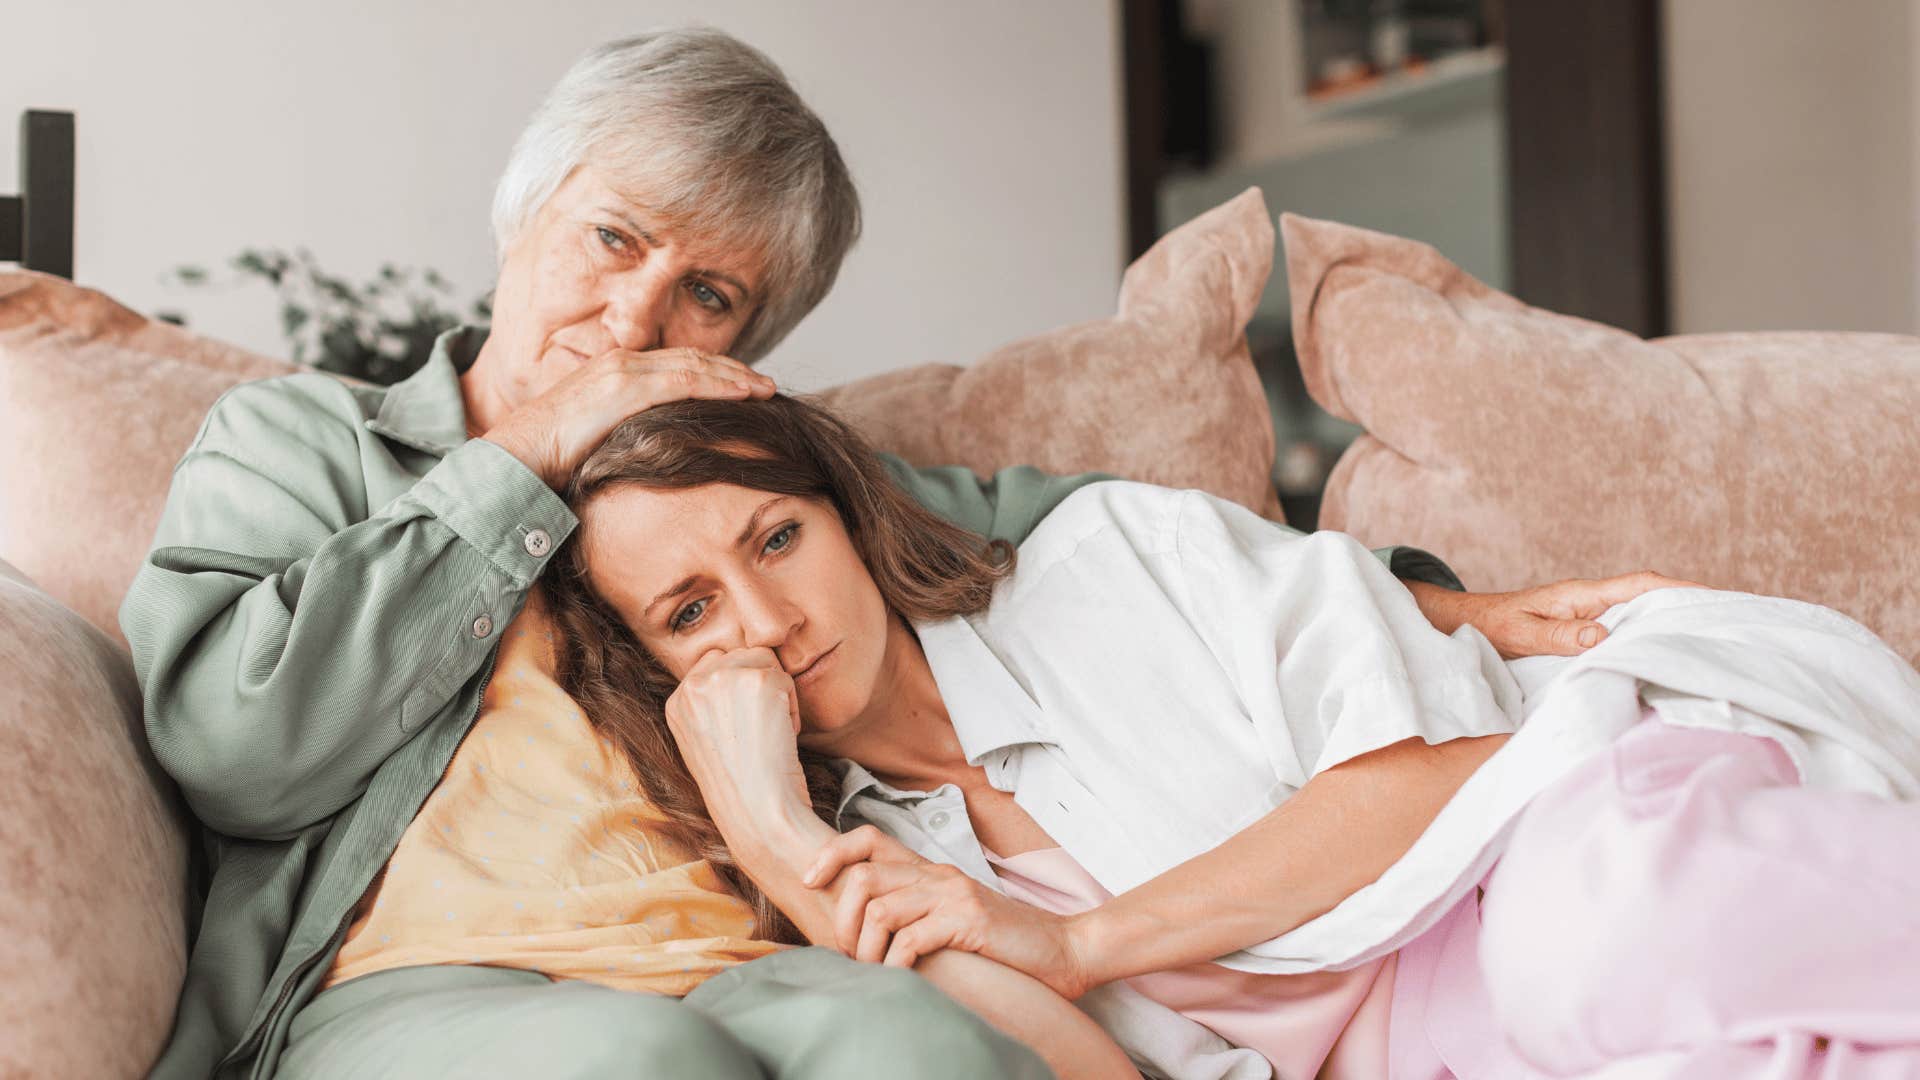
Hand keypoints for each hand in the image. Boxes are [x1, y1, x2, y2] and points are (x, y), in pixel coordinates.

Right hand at [485, 346, 775, 488]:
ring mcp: (623, 372)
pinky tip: (744, 393)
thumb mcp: (598, 441)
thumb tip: (652, 453)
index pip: (677, 366)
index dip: (715, 373)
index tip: (745, 386)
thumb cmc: (549, 459)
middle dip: (733, 370)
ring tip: (766, 389)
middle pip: (692, 359)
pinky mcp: (623, 388)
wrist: (515, 458)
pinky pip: (683, 381)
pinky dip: (718, 384)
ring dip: (735, 376)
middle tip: (767, 385)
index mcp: (616, 373)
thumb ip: (626, 435)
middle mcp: (622, 363)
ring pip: (694, 366)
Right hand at [664, 647, 808, 821]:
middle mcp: (693, 686)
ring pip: (764, 661)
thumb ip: (711, 706)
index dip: (738, 690)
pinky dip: (792, 707)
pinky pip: (786, 678)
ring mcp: (723, 679)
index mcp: (676, 703)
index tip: (744, 726)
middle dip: (758, 687)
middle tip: (760, 730)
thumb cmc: (741, 788)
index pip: (714, 664)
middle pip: (740, 656)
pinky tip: (781, 736)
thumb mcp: (706, 743)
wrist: (757, 812)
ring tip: (770, 732)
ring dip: (776, 693)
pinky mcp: (756, 680)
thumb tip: (737, 677)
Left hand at [802, 825, 1096, 999]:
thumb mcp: (953, 919)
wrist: (1065, 950)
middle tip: (849, 953)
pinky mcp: (968, 922)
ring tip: (872, 972)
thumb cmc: (1005, 944)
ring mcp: (954, 895)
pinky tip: (900, 980)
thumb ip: (916, 914)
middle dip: (842, 919)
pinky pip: (910, 939)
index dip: (831, 855)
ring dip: (865, 949)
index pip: (868, 838)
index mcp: (931, 870)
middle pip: (863, 875)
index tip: (810, 883)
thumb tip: (862, 932)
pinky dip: (894, 965)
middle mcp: (938, 875)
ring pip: (880, 909)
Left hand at [1465, 570, 1708, 658]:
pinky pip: (1625, 624)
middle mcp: (1592, 600)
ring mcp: (1590, 612)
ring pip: (1640, 609)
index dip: (1676, 588)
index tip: (1711, 595)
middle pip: (1649, 594)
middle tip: (1729, 615)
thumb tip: (1603, 635)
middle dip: (1687, 600)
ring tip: (1710, 631)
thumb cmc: (1494, 627)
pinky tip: (1664, 645)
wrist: (1470, 624)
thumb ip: (1561, 635)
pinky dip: (1648, 630)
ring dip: (1671, 616)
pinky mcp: (1585, 626)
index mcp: (1582, 595)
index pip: (1638, 586)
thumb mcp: (1525, 634)